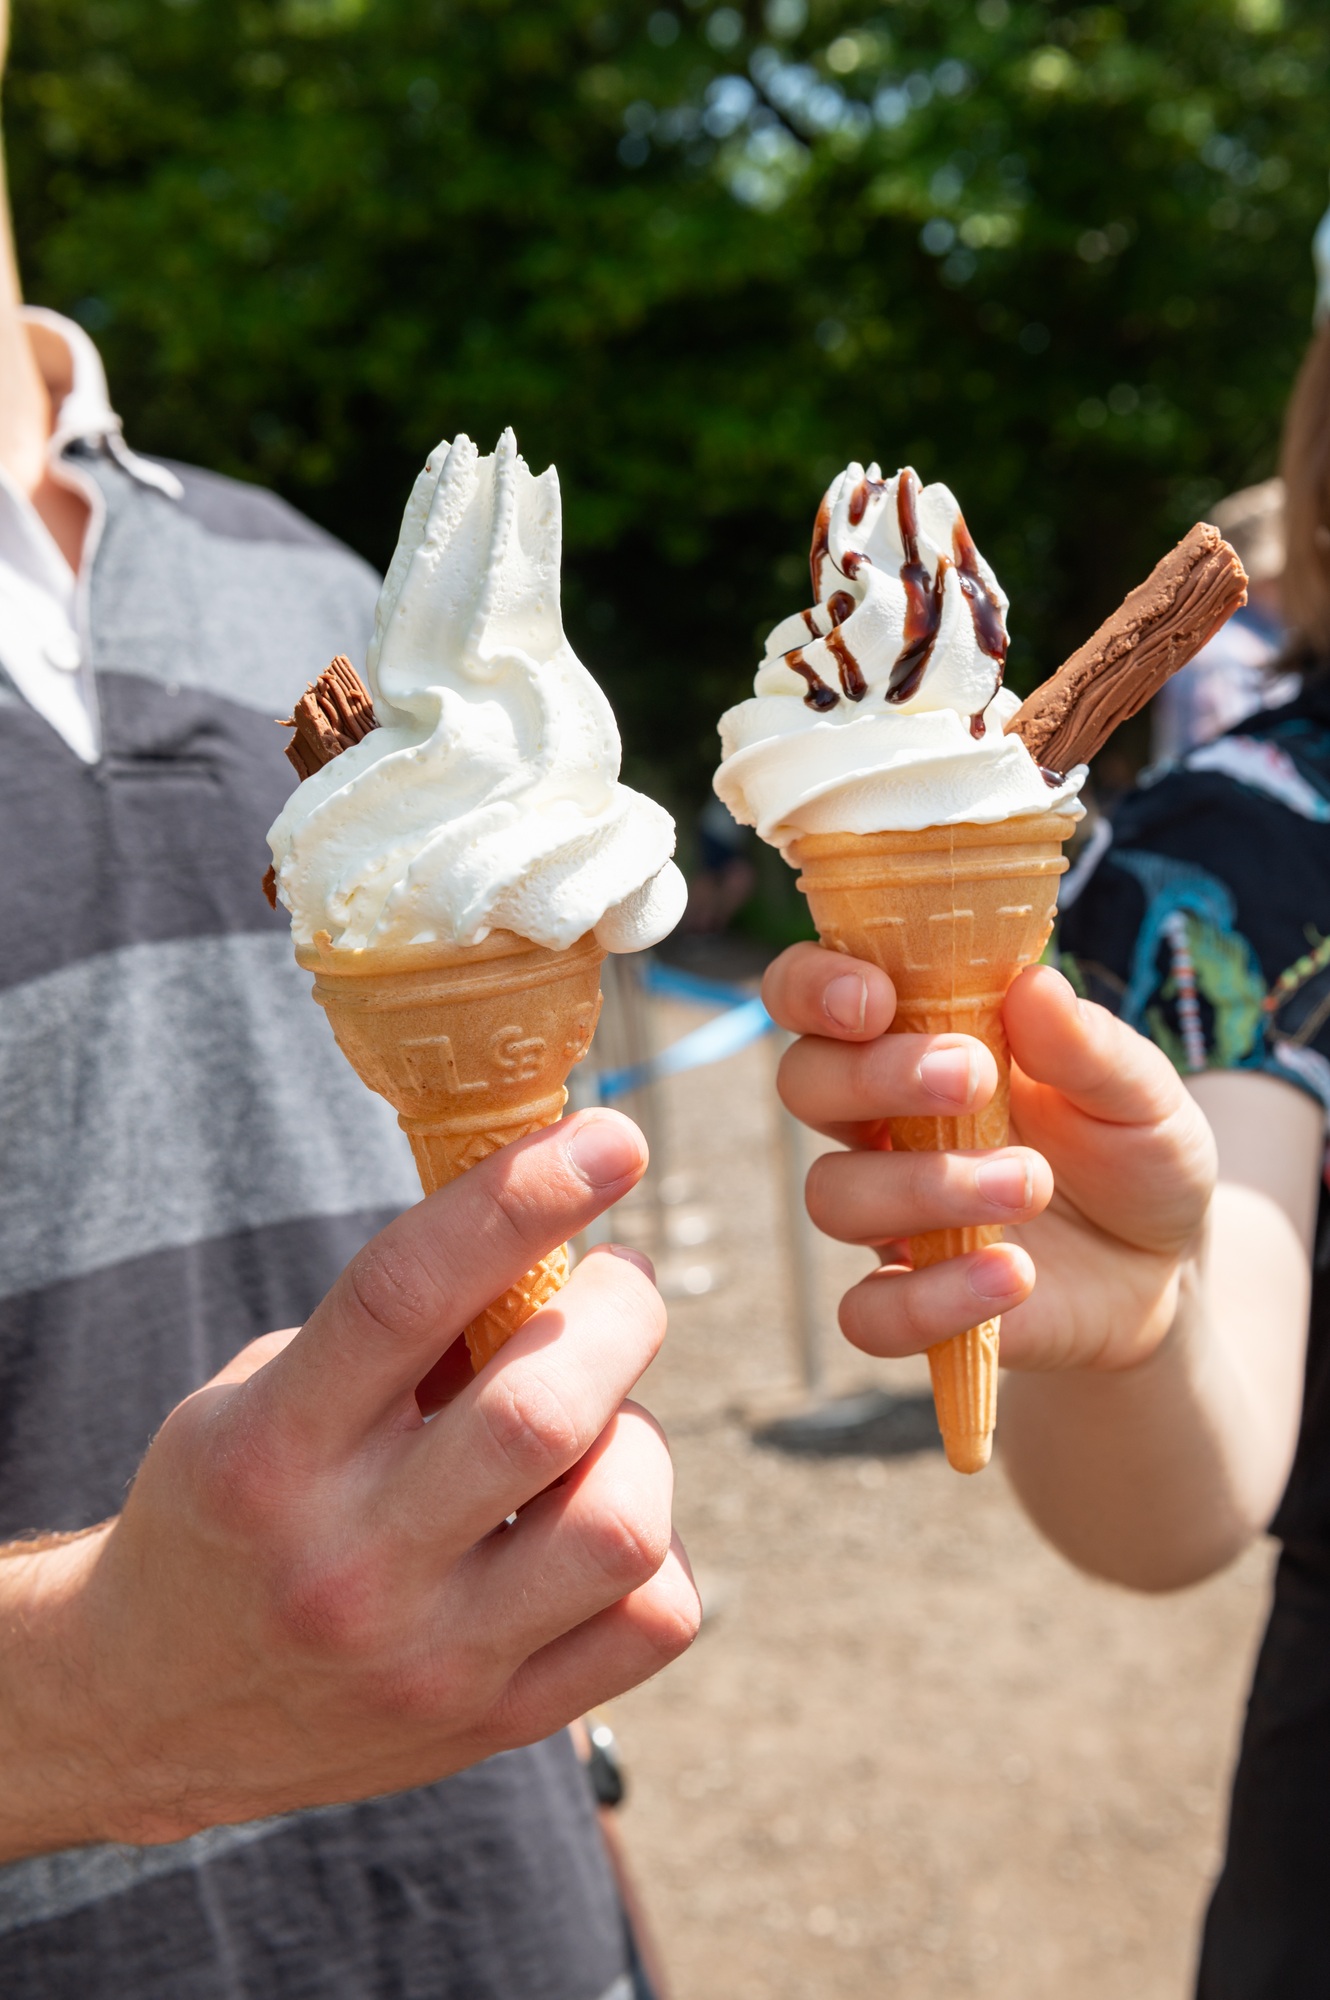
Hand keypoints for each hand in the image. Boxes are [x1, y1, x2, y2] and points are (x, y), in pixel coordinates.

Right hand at [0, 1110, 699, 1860]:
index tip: (607, 1139)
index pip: (406, 1294)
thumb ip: (396, 1326)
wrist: (152, 1706)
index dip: (520, 1198)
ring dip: (641, 1435)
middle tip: (617, 1283)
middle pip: (544, 1412)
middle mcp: (349, 1561)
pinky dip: (658, 1546)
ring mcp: (429, 1656)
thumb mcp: (264, 1394)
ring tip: (601, 1419)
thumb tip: (555, 1230)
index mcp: (271, 1449)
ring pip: (622, 1523)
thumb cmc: (232, 1507)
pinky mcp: (496, 1720)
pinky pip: (654, 1617)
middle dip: (619, 1312)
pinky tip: (597, 1515)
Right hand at [762, 943, 1216, 1374]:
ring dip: (927, 1186)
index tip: (873, 998)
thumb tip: (1033, 984)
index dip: (813, 986)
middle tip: (973, 1079)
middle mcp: (882, 1120)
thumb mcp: (1140, 1090)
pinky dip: (932, 1299)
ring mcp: (890, 1214)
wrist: (1162, 1268)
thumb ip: (1088, 1045)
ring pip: (834, 1193)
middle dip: (874, 1076)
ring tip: (1031, 1184)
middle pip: (805, 1082)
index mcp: (917, 1040)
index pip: (812, 993)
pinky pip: (868, 1312)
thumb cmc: (1132, 1152)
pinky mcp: (910, 1300)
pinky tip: (1012, 1276)